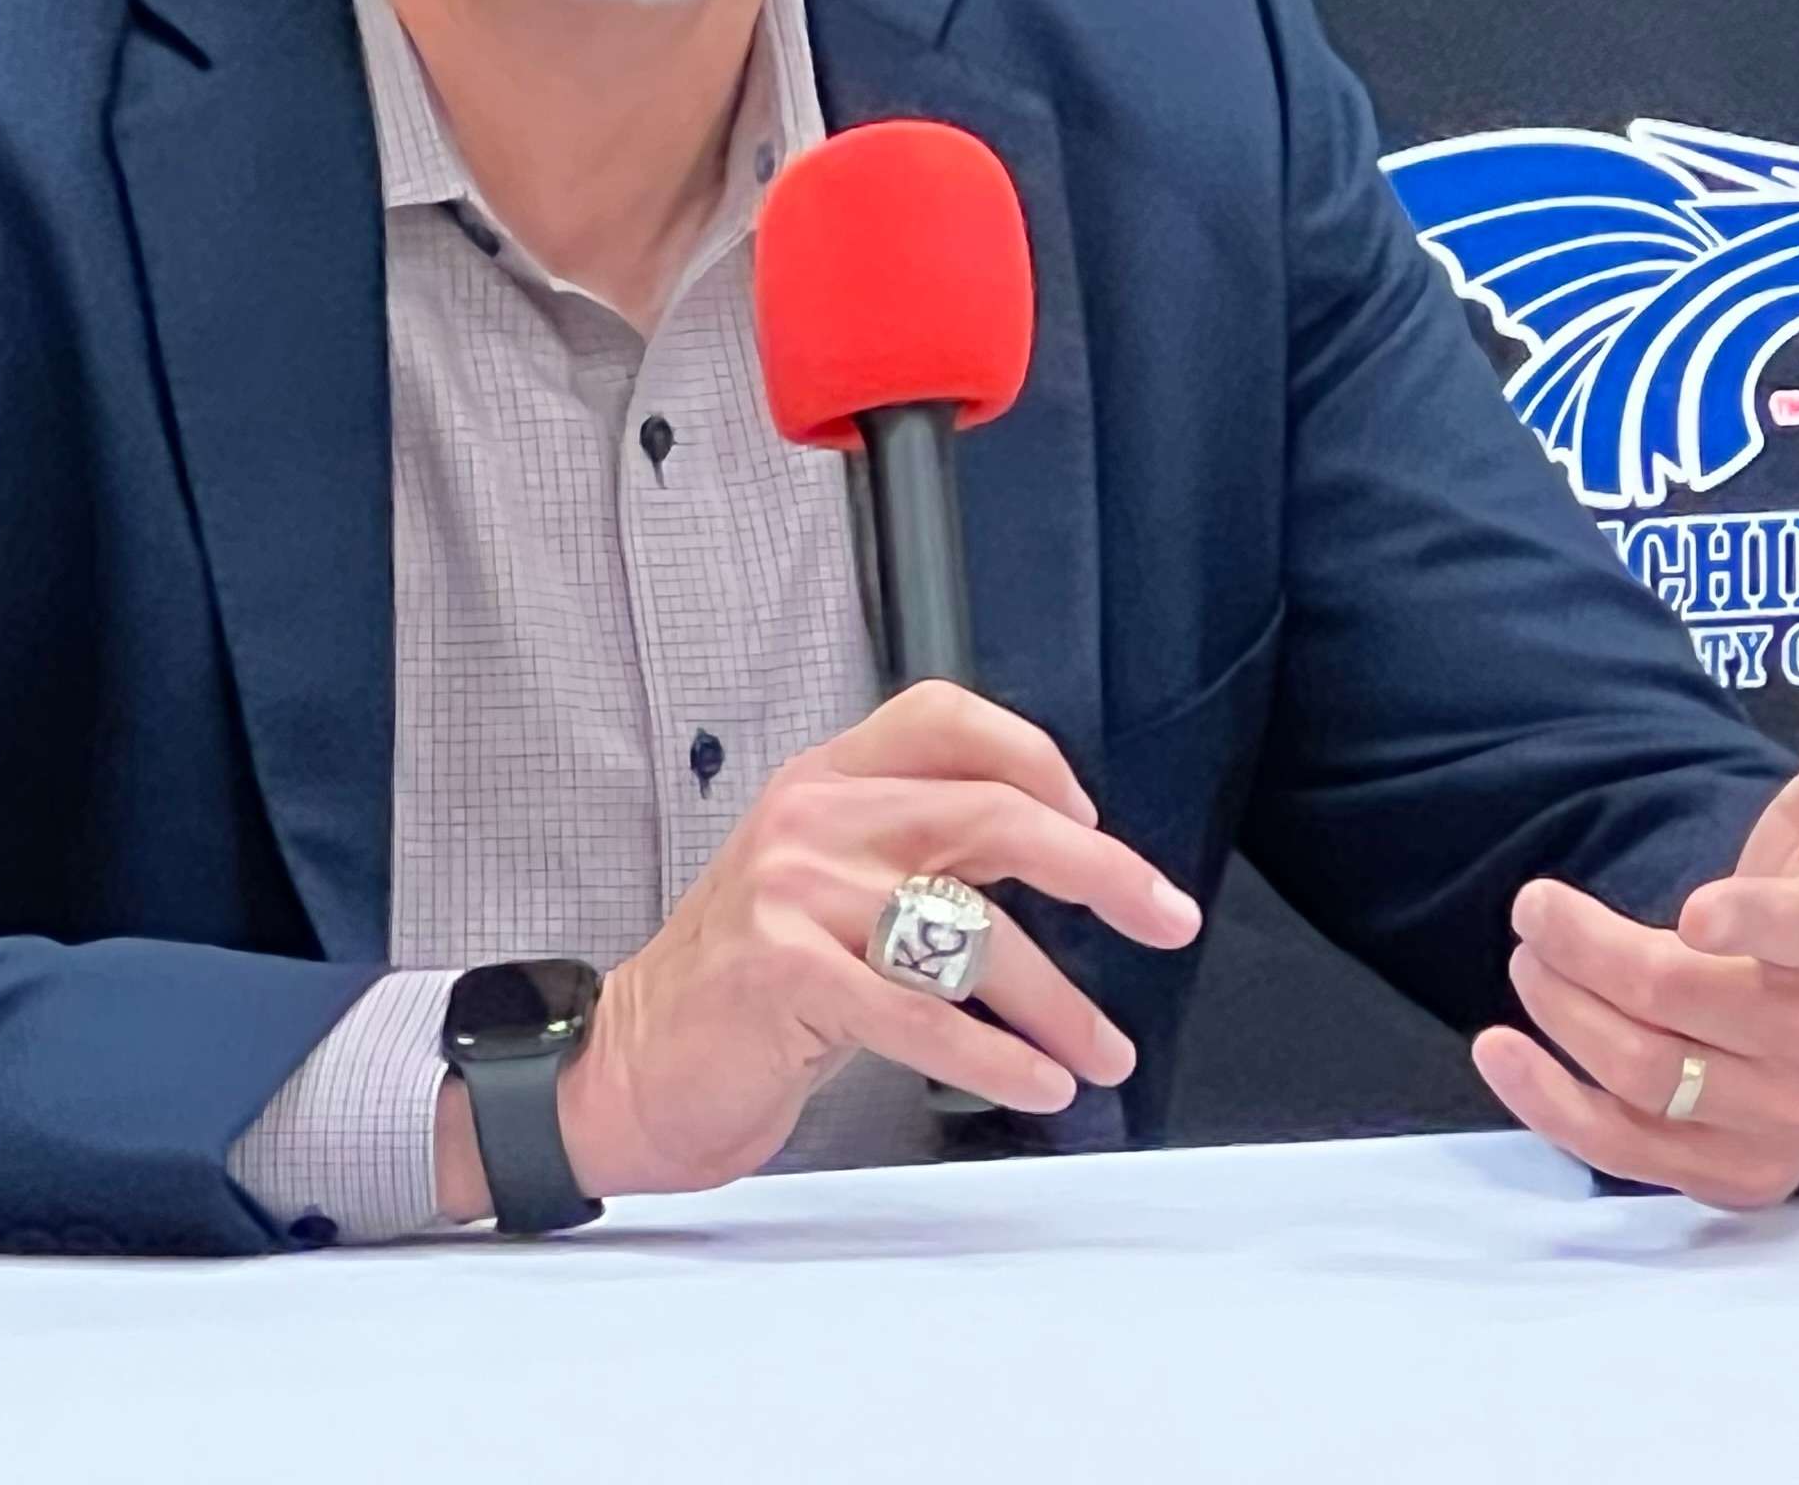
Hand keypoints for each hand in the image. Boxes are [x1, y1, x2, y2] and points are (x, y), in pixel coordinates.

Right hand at [438, 680, 1203, 1214]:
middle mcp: (811, 819)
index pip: (943, 717)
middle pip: (988, 814)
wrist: (632, 1064)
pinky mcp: (783, 972)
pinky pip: (923, 1015)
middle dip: (1100, 871)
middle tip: (1166, 917)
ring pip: (970, 932)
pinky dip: (997, 1056)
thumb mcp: (824, 886)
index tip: (1095, 820)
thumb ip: (916, 854)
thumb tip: (1063, 857)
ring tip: (1102, 1051)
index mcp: (825, 781)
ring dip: (1060, 1001)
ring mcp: (793, 891)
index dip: (1034, 757)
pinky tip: (1039, 1082)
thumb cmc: (745, 986)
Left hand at [1471, 632, 1798, 1207]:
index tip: (1696, 909)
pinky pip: (1627, 1149)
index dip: (1757, 924)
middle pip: (1675, 996)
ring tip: (1532, 956)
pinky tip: (1500, 1048)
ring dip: (1559, 1005)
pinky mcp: (1735, 1174)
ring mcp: (1785, 1119)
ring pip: (1641, 1067)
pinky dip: (1549, 1102)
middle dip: (1583, 944)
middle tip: (1536, 906)